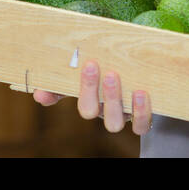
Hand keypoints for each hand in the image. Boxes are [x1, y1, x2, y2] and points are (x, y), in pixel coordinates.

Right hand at [33, 60, 152, 134]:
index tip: (44, 87)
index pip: (61, 96)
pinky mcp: (143, 117)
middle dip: (88, 89)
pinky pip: (140, 124)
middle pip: (89, 111)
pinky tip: (141, 92)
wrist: (150, 68)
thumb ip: (70, 74)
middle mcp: (103, 109)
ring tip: (113, 75)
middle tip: (91, 65)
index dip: (53, 97)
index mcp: (88, 97)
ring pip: (113, 121)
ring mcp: (123, 114)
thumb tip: (38, 92)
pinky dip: (140, 111)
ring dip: (112, 99)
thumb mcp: (94, 65)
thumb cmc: (117, 65)